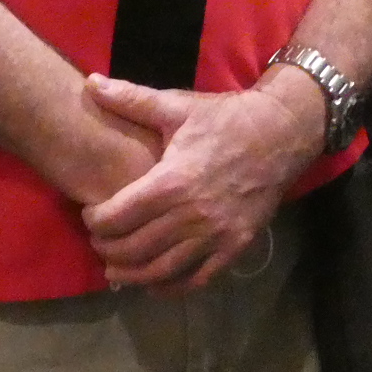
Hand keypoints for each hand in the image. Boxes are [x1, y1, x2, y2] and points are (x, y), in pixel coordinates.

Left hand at [78, 72, 322, 290]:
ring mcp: (215, 235)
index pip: (118, 216)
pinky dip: (171, 288)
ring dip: (133, 275)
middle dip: (108, 250)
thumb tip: (90, 84)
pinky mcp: (235, 246)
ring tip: (116, 270)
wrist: (281, 132)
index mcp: (172, 181)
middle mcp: (191, 215)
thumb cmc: (225, 118)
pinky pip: (197, 279)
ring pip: (162, 270)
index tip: (89, 215)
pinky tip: (155, 284)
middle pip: (134, 248)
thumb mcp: (177, 105)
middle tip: (98, 242)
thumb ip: (131, 99)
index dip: (95, 221)